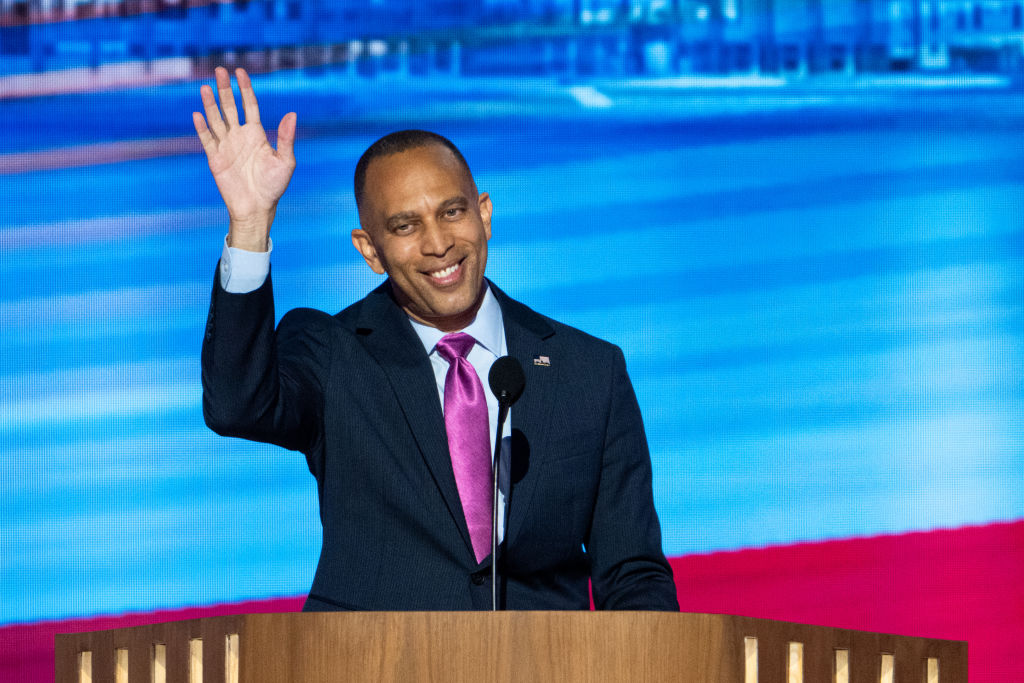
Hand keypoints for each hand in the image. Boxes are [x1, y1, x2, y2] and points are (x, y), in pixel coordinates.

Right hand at [192, 66, 295, 251]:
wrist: (257, 208)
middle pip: (230, 107)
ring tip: (205, 87)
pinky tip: (197, 114)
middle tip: (220, 70)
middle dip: (225, 89)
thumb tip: (292, 114)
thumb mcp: (285, 161)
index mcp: (256, 134)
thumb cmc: (274, 186)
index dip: (245, 89)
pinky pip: (207, 140)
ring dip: (210, 104)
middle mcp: (239, 136)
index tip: (240, 72)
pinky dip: (202, 128)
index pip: (249, 105)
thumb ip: (286, 138)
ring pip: (216, 119)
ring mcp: (226, 146)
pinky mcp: (215, 159)